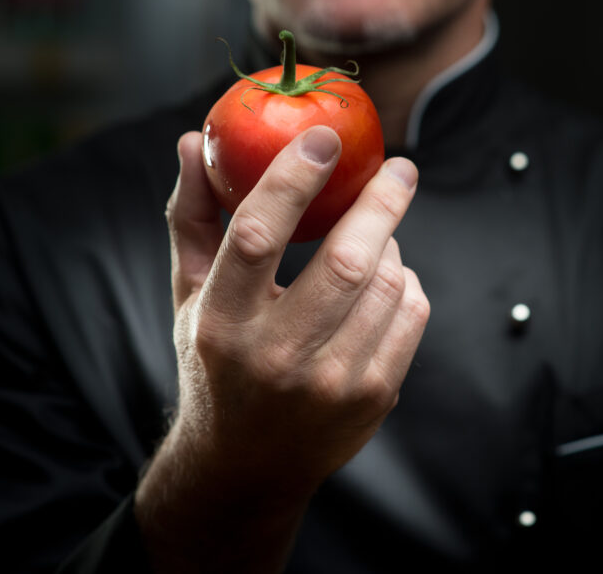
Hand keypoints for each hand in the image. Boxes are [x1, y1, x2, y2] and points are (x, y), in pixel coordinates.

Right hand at [136, 126, 428, 571]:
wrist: (248, 465)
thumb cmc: (216, 362)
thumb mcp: (192, 296)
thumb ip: (194, 217)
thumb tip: (195, 141)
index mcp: (222, 323)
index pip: (257, 235)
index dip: (293, 179)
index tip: (325, 137)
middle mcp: (277, 356)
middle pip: (347, 261)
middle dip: (382, 203)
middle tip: (400, 168)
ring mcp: (332, 383)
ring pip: (386, 282)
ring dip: (390, 244)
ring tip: (377, 236)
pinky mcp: (373, 396)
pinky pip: (411, 312)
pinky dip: (405, 282)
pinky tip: (386, 279)